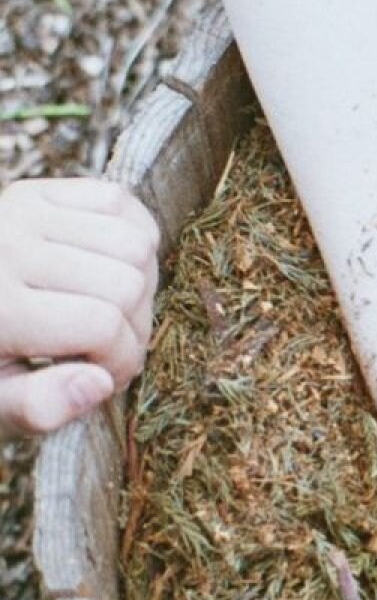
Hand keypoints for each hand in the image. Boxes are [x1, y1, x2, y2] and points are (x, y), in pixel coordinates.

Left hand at [0, 179, 158, 435]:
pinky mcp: (36, 192)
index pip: (103, 325)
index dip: (120, 362)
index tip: (101, 378)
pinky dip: (133, 237)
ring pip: (134, 243)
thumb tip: (100, 382)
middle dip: (134, 327)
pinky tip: (109, 270)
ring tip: (108, 308)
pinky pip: (119, 201)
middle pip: (127, 283)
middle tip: (105, 348)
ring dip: (140, 285)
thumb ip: (40, 406)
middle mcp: (6, 248)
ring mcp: (21, 211)